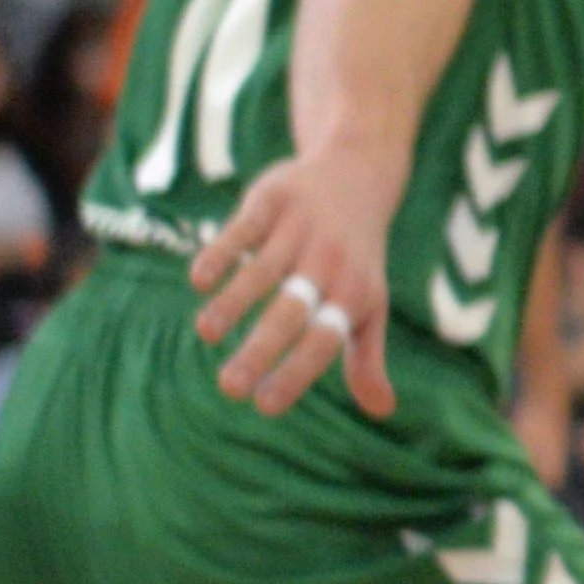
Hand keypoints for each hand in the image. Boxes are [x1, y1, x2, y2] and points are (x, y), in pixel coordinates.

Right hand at [193, 143, 403, 419]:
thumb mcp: (369, 303)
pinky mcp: (273, 199)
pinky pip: (245, 227)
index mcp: (353, 293)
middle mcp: (329, 262)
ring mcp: (300, 228)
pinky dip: (223, 252)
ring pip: (265, 270)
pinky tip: (200, 280)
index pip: (325, 340)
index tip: (264, 405)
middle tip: (229, 387)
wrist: (360, 172)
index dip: (297, 372)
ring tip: (207, 333)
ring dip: (235, 302)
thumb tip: (383, 410)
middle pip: (293, 311)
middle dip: (262, 349)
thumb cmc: (356, 257)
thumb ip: (367, 358)